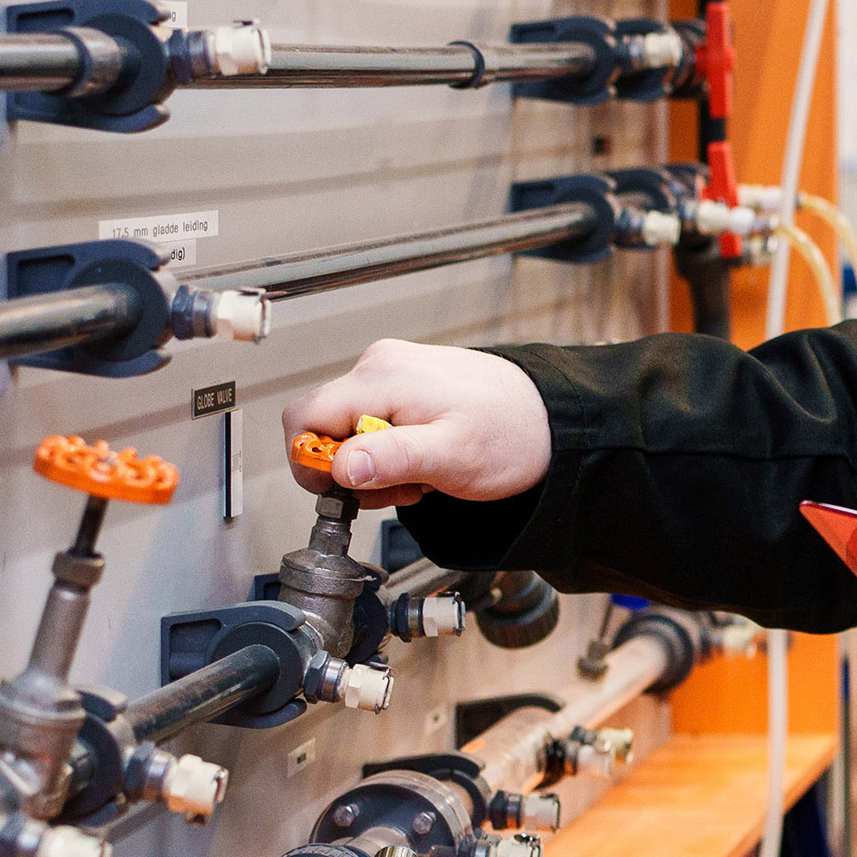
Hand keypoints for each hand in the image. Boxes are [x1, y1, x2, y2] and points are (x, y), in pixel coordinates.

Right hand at [293, 340, 554, 509]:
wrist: (553, 418)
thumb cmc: (513, 434)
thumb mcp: (453, 457)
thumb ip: (394, 459)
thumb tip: (341, 466)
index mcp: (382, 378)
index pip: (303, 420)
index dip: (311, 463)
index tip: (345, 491)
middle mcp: (380, 366)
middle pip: (322, 426)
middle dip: (350, 468)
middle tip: (396, 487)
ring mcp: (393, 372)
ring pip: (347, 429)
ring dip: (374, 464)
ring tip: (419, 475)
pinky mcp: (406, 384)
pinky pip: (373, 423)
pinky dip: (391, 451)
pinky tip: (424, 460)